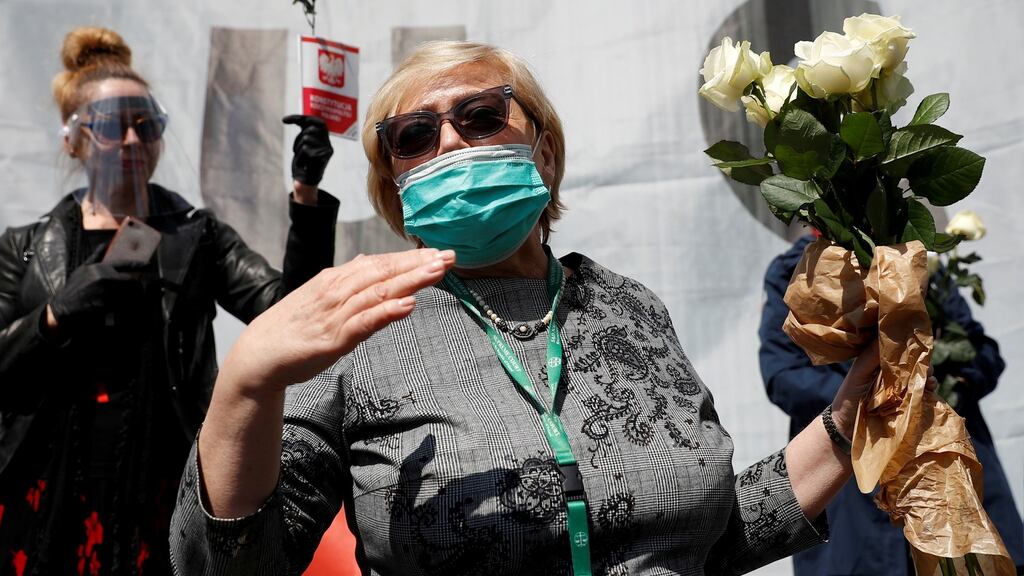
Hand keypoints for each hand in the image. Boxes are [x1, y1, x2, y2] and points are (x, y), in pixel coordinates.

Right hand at [47, 259, 144, 338]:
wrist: (64, 306)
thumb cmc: (74, 287)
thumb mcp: (82, 269)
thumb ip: (95, 257)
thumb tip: (104, 244)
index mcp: (100, 268)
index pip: (123, 264)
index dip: (138, 265)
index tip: (149, 265)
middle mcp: (104, 278)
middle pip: (130, 281)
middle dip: (136, 287)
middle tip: (138, 291)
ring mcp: (105, 292)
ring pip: (128, 294)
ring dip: (132, 298)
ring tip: (131, 301)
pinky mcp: (105, 305)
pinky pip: (123, 305)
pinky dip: (126, 307)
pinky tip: (123, 308)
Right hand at [220, 248, 455, 394]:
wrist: (259, 354)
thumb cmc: (294, 328)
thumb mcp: (323, 299)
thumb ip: (350, 283)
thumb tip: (373, 263)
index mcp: (336, 280)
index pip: (379, 263)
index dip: (409, 258)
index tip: (437, 253)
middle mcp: (338, 291)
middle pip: (384, 272)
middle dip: (418, 263)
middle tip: (449, 256)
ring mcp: (336, 314)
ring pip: (379, 292)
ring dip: (410, 280)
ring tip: (437, 272)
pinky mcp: (334, 338)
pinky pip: (365, 322)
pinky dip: (387, 312)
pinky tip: (408, 305)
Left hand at [283, 114, 332, 186]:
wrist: (307, 182)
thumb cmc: (304, 162)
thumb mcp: (304, 144)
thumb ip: (302, 132)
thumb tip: (287, 119)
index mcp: (326, 140)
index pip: (318, 122)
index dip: (301, 118)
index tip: (284, 120)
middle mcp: (328, 144)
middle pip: (309, 130)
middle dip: (298, 139)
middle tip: (296, 151)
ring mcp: (326, 151)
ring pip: (306, 139)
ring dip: (298, 148)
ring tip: (301, 159)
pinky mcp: (322, 157)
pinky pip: (305, 149)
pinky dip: (299, 157)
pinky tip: (303, 164)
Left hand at [829, 341, 940, 436]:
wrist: (846, 426)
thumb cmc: (849, 396)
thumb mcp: (859, 372)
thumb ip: (872, 355)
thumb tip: (888, 331)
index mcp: (881, 363)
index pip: (901, 350)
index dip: (911, 348)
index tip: (919, 349)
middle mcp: (893, 374)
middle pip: (914, 364)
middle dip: (923, 364)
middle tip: (927, 369)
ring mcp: (901, 389)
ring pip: (921, 378)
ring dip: (928, 377)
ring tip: (929, 381)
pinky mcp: (906, 404)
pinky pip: (922, 395)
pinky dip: (929, 390)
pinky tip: (930, 389)